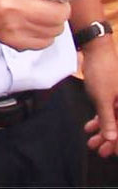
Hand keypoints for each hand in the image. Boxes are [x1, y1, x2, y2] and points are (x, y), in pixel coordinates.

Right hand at [0, 0, 98, 50]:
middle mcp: (12, 5)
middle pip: (59, 12)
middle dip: (61, 8)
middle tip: (48, 2)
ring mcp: (14, 26)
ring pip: (56, 29)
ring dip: (53, 21)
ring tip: (37, 13)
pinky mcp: (16, 42)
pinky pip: (48, 42)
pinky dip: (45, 33)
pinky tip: (32, 24)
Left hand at [82, 38, 117, 155]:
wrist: (97, 50)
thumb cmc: (102, 72)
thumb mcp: (103, 99)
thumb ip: (107, 120)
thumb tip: (112, 138)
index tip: (112, 153)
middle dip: (110, 140)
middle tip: (98, 151)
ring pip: (115, 120)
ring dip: (103, 132)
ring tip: (91, 143)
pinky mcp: (113, 95)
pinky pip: (109, 111)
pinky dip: (100, 120)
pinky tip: (89, 128)